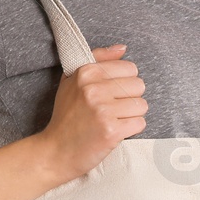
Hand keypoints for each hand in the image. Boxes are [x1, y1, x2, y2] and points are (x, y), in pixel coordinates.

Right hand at [34, 44, 145, 183]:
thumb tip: (122, 48)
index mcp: (86, 72)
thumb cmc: (67, 116)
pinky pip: (140, 123)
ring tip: (113, 120)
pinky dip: (131, 129)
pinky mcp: (111, 130)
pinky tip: (115, 131)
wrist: (57, 151)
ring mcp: (103, 110)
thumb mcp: (73, 81)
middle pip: (139, 85)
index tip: (110, 94)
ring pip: (142, 105)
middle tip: (112, 109)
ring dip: (132, 115)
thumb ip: (98, 60)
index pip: (129, 68)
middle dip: (130, 99)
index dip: (124, 82)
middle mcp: (94, 88)